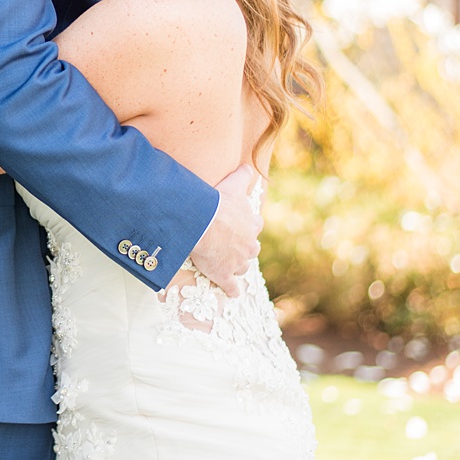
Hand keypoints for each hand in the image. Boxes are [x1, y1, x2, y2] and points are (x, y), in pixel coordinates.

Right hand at [185, 163, 262, 297]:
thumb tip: (249, 165)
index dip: (248, 226)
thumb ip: (243, 176)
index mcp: (251, 225)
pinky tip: (232, 293)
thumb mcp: (233, 185)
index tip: (241, 226)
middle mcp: (249, 246)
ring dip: (237, 266)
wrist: (203, 224)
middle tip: (232, 246)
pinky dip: (232, 290)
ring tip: (228, 266)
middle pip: (251, 249)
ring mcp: (238, 262)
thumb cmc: (217, 204)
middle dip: (244, 248)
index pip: (255, 226)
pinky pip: (232, 287)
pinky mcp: (225, 275)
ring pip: (242, 267)